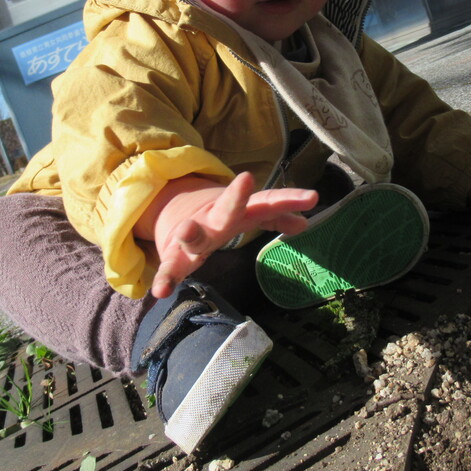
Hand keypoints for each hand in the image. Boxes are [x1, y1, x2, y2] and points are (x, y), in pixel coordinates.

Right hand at [143, 171, 317, 297]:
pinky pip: (170, 267)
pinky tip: (160, 291)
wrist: (174, 211)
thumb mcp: (249, 214)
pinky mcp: (174, 254)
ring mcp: (194, 236)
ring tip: (186, 231)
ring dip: (190, 233)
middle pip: (229, 207)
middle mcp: (216, 219)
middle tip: (246, 179)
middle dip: (237, 196)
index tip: (311, 198)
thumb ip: (275, 218)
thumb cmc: (220, 216)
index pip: (268, 203)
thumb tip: (304, 224)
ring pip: (194, 235)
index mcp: (240, 211)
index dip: (289, 199)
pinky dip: (165, 278)